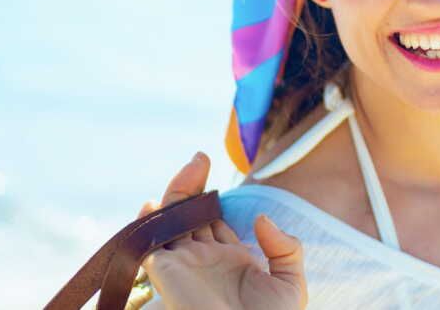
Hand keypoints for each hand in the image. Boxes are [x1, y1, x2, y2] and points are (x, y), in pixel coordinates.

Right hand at [136, 152, 307, 309]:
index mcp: (230, 260)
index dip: (209, 195)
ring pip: (170, 221)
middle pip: (189, 214)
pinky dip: (148, 223)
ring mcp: (184, 265)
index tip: (211, 166)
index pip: (212, 220)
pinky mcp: (167, 274)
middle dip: (191, 184)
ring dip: (176, 192)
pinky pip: (149, 245)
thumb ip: (285, 247)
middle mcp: (203, 259)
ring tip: (194, 165)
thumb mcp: (291, 282)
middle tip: (201, 157)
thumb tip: (261, 218)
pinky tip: (154, 203)